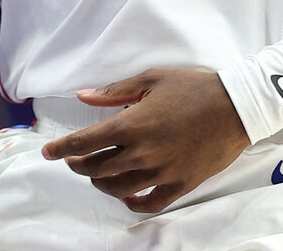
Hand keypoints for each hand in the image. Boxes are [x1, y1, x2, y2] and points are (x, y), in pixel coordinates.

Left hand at [40, 67, 248, 213]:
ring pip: (117, 188)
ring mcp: (161, 172)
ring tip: (97, 174)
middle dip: (78, 164)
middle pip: (96, 168)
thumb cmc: (194, 88)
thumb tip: (84, 95)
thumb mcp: (152, 79)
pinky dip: (132, 202)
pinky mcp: (180, 184)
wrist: (235, 107)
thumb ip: (115, 91)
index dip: (62, 149)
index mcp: (132, 124)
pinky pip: (149, 203)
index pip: (85, 142)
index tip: (47, 152)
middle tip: (74, 158)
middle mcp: (143, 153)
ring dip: (100, 183)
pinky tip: (127, 195)